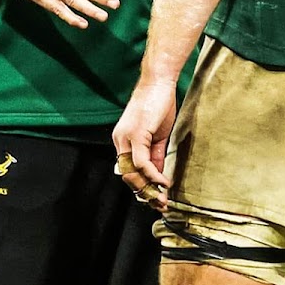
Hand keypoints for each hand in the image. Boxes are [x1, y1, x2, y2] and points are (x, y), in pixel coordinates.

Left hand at [112, 79, 177, 210]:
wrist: (159, 81)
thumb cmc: (159, 104)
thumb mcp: (157, 134)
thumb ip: (155, 155)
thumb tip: (158, 176)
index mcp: (122, 140)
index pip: (128, 171)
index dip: (142, 186)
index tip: (156, 197)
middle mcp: (120, 140)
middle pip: (127, 176)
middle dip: (144, 193)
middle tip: (160, 203)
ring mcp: (126, 138)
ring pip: (132, 172)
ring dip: (148, 188)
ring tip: (163, 197)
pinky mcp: (136, 135)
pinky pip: (142, 163)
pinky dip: (153, 175)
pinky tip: (164, 181)